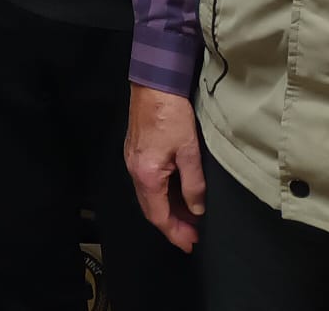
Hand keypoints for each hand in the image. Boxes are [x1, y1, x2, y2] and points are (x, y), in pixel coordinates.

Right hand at [125, 83, 205, 251]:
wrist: (153, 83)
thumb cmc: (171, 114)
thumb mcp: (190, 151)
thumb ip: (193, 184)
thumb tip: (197, 209)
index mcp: (146, 174)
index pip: (158, 215)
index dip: (175, 232)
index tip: (190, 244)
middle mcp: (134, 170)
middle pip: (151, 208)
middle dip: (172, 224)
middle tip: (193, 235)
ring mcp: (132, 160)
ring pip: (149, 195)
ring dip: (168, 209)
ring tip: (190, 217)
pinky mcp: (136, 151)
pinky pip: (148, 182)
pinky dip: (163, 194)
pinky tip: (178, 193)